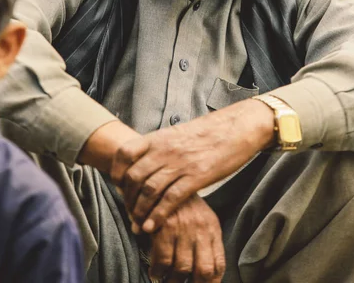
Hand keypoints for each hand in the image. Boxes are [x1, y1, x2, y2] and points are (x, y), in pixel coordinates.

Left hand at [115, 98, 273, 233]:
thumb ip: (161, 145)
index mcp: (160, 137)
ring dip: (140, 211)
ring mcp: (181, 163)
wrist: (236, 127)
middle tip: (128, 212)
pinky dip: (157, 216)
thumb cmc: (209, 132)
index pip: (126, 152)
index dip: (116, 171)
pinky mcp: (197, 176)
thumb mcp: (179, 133)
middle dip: (128, 198)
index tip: (117, 186)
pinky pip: (170, 199)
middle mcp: (166, 149)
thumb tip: (146, 159)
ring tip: (137, 225)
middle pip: (134, 176)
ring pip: (149, 190)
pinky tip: (151, 227)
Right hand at [148, 194, 224, 282]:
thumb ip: (206, 241)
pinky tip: (155, 271)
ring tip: (167, 281)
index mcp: (212, 228)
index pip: (218, 264)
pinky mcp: (165, 226)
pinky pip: (162, 260)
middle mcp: (201, 229)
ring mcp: (184, 228)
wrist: (164, 178)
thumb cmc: (182, 202)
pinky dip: (158, 271)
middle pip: (204, 271)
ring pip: (182, 269)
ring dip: (173, 281)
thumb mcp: (200, 217)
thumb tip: (208, 274)